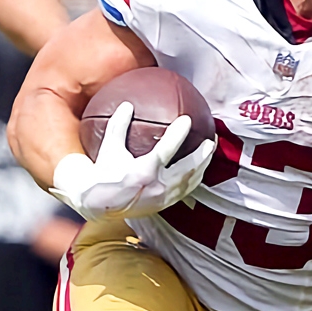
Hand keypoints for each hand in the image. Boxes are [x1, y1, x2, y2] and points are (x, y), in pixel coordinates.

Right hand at [49, 102, 213, 220]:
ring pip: (190, 182)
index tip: (187, 119)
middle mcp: (156, 187)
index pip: (166, 150)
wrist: (100, 205)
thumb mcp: (109, 149)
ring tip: (210, 152)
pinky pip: (185, 191)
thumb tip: (126, 105)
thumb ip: (118, 126)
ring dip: (203, 166)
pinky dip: (194, 178)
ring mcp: (162, 198)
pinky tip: (199, 169)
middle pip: (187, 169)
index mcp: (143, 172)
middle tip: (211, 139)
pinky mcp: (164, 205)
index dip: (178, 134)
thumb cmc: (104, 174)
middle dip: (202, 154)